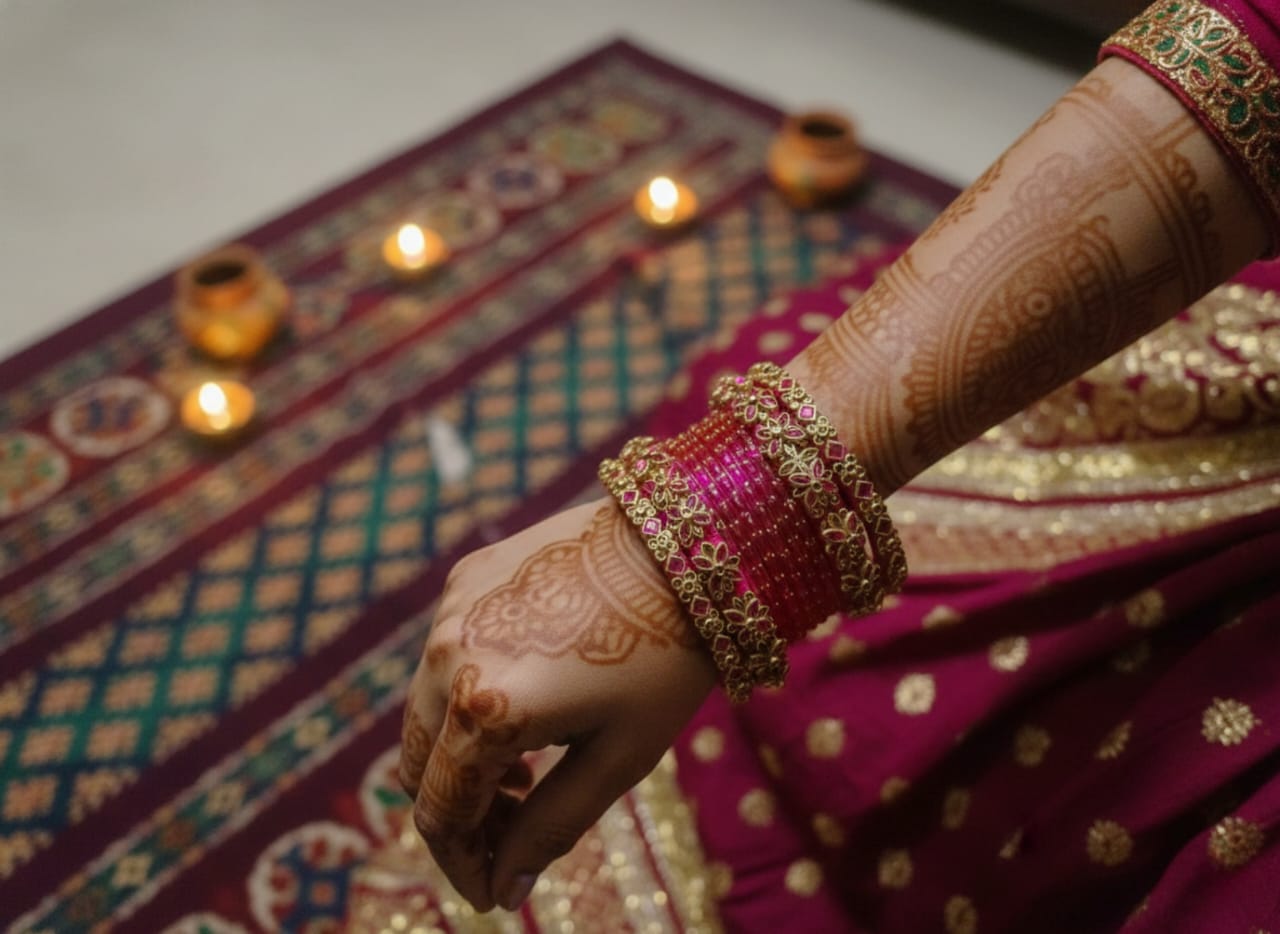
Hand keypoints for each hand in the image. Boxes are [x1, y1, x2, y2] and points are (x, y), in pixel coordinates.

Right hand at [398, 498, 716, 911]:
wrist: (683, 544)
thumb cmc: (665, 657)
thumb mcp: (618, 756)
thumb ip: (551, 825)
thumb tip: (504, 889)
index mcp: (486, 708)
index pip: (441, 813)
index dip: (462, 864)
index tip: (491, 893)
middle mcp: (448, 655)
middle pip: (416, 765)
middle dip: (456, 814)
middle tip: (511, 832)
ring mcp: (451, 610)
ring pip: (422, 710)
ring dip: (457, 755)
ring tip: (520, 772)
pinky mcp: (464, 577)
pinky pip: (443, 655)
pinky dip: (464, 696)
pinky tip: (522, 704)